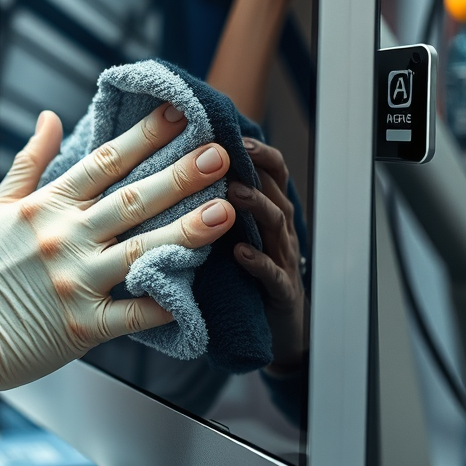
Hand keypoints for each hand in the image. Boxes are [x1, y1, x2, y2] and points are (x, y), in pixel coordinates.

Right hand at [0, 104, 236, 397]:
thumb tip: (52, 116)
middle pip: (130, 200)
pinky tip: (196, 294)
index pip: (104, 162)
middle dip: (179, 176)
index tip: (179, 115)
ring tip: (224, 213)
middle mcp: (64, 238)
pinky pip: (130, 314)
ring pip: (139, 250)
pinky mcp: (81, 326)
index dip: (144, 136)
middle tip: (220, 156)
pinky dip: (161, 305)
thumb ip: (29, 161)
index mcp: (46, 207)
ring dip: (184, 231)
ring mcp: (75, 282)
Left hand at [228, 138, 307, 370]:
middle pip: (275, 190)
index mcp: (268, 212)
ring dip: (256, 208)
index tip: (231, 133)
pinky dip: (258, 262)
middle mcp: (279, 231)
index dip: (257, 151)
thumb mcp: (232, 234)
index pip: (271, 171)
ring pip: (277, 226)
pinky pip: (273, 275)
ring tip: (235, 195)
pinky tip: (239, 253)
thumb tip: (182, 169)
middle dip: (255, 170)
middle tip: (228, 156)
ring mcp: (283, 260)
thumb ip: (217, 205)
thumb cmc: (244, 277)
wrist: (273, 332)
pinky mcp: (281, 293)